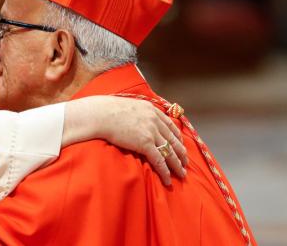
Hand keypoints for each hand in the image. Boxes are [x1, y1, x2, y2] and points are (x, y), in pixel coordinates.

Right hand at [64, 96, 187, 185]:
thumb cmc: (108, 110)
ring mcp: (151, 132)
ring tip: (182, 174)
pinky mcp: (145, 143)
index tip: (181, 144)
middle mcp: (155, 120)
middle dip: (181, 153)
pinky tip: (168, 179)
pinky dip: (165, 171)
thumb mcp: (128, 106)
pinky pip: (159, 160)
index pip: (170, 125)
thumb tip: (135, 120)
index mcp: (151, 110)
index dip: (177, 137)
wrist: (101, 114)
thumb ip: (137, 113)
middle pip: (173, 139)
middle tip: (186, 163)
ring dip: (177, 165)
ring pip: (169, 151)